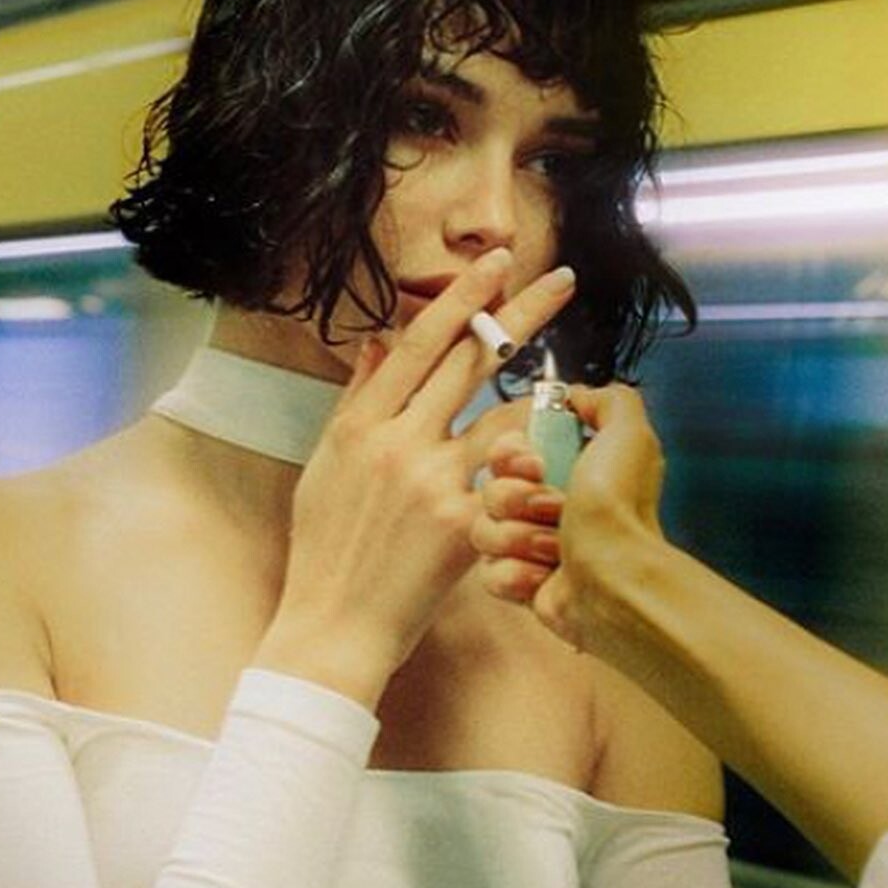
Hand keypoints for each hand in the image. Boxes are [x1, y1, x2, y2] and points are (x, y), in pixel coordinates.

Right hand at [257, 249, 575, 705]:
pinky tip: (550, 468)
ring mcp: (432, 481)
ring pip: (504, 416)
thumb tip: (377, 342)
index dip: (463, 297)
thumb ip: (356, 399)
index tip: (498, 263)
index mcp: (361, 423)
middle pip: (470, 361)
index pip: (420, 341)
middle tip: (561, 278)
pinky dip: (533, 471)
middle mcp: (398, 441)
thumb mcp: (326, 464)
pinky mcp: (461, 522)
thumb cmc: (324, 547)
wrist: (333, 624)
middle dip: (521, 313)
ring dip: (537, 403)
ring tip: (563, 396)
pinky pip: (511, 481)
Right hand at [472, 383, 664, 641]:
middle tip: (553, 508)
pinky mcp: (522, 585)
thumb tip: (576, 396)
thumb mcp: (628, 432)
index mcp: (568, 470)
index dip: (509, 455)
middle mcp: (549, 506)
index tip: (535, 464)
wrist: (617, 579)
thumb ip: (607, 400)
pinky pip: (489, 573)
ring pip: (484, 530)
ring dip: (519, 537)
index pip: (505, 451)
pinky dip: (517, 574)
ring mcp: (532, 547)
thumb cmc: (621, 509)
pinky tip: (546, 577)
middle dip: (514, 498)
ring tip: (557, 548)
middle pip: (490, 488)